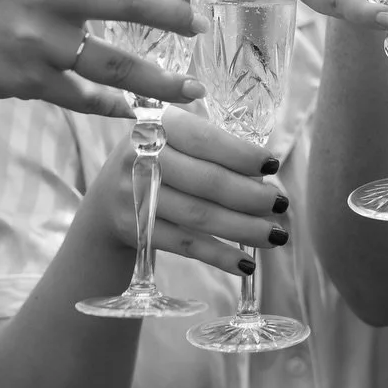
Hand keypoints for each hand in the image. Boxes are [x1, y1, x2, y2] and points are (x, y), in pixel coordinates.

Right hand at [0, 0, 231, 117]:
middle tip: (203, 26)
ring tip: (192, 89)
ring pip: (115, 65)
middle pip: (129, 1)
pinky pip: (85, 98)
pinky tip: (138, 109)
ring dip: (160, 80)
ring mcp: (38, 39)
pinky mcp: (28, 80)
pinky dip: (115, 106)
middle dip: (176, 16)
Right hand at [89, 107, 290, 274]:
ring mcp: (133, 194)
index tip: (273, 166)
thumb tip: (266, 172)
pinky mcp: (134, 230)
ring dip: (243, 228)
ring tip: (276, 234)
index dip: (241, 154)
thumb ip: (211, 144)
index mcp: (156, 124)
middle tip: (281, 204)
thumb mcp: (173, 139)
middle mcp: (139, 155)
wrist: (105, 202)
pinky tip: (246, 263)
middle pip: (206, 180)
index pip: (204, 139)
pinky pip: (185, 244)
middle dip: (250, 195)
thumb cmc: (158, 163)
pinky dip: (219, 255)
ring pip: (199, 215)